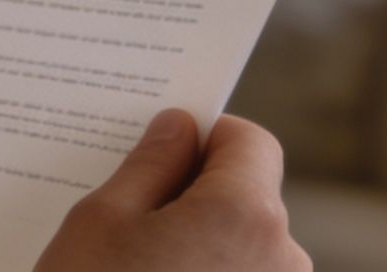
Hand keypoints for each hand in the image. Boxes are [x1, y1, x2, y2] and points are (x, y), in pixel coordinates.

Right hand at [34, 109, 308, 271]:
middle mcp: (284, 260)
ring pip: (247, 251)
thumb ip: (151, 165)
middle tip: (134, 219)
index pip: (250, 143)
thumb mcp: (102, 221)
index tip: (166, 148)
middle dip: (200, 198)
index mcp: (245, 215)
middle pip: (250, 200)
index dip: (208, 136)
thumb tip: (179, 128)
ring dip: (204, 249)